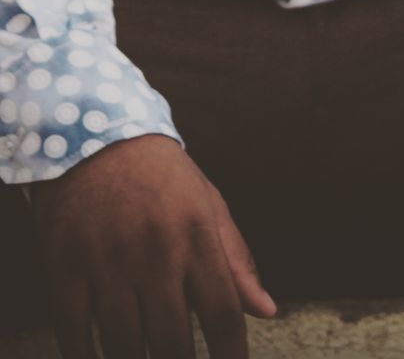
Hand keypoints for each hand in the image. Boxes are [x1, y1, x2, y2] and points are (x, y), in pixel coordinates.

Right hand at [29, 134, 275, 357]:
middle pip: (172, 340)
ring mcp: (107, 261)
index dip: (231, 353)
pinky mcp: (65, 266)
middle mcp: (156, 251)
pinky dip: (87, 355)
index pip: (223, 311)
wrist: (97, 138)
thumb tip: (266, 311)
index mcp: (198, 235)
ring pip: (124, 344)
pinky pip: (74, 333)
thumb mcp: (210, 207)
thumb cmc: (165, 179)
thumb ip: (237, 262)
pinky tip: (101, 356)